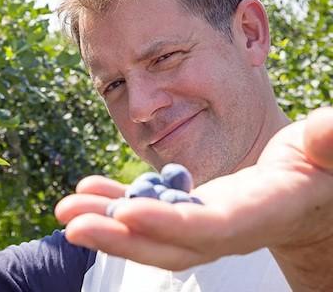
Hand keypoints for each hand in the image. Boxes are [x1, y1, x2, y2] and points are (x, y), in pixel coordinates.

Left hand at [55, 107, 332, 286]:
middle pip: (166, 242)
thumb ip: (328, 143)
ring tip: (64, 209)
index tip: (126, 214)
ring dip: (104, 222)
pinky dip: (115, 202)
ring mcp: (201, 225)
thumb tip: (329, 128)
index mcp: (257, 214)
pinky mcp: (188, 211)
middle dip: (118, 237)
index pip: (209, 227)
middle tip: (70, 225)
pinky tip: (87, 191)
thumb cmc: (322, 169)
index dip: (169, 224)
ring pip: (147, 233)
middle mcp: (224, 230)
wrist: (309, 194)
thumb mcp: (329, 152)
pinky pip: (145, 211)